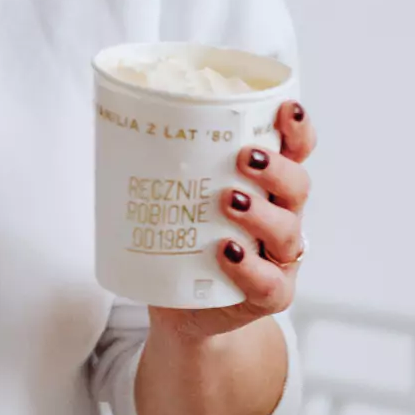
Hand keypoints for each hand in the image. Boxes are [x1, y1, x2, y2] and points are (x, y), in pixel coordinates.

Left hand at [149, 101, 315, 340]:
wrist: (183, 307)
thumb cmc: (183, 239)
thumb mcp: (180, 194)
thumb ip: (167, 162)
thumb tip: (117, 115)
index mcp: (265, 183)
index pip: (294, 150)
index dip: (297, 129)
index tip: (286, 108)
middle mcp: (281, 215)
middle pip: (297, 185)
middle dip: (276, 168)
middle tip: (243, 157)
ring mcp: (279, 258)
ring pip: (288, 231)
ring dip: (261, 214)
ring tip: (229, 201)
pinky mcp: (271, 295)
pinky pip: (271, 284)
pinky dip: (251, 268)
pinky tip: (227, 253)